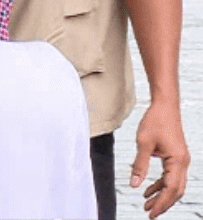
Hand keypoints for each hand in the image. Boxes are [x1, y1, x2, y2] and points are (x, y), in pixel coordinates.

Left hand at [132, 102, 189, 217]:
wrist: (165, 106)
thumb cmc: (155, 121)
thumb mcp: (143, 144)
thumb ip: (139, 165)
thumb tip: (133, 184)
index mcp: (177, 161)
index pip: (171, 189)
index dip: (161, 203)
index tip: (151, 214)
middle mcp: (183, 163)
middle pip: (175, 190)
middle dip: (163, 203)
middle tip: (149, 213)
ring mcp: (181, 160)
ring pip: (174, 184)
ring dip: (161, 195)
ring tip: (147, 204)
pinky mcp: (176, 157)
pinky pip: (170, 176)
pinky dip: (160, 184)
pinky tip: (148, 190)